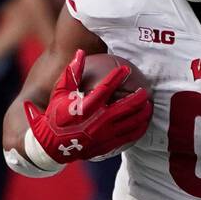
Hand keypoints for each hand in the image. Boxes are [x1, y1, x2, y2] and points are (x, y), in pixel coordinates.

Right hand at [24, 49, 151, 163]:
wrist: (52, 147)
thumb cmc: (55, 117)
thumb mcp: (59, 93)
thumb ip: (72, 73)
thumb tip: (81, 52)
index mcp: (84, 107)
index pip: (105, 88)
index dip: (117, 77)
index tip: (125, 69)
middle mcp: (97, 121)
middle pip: (125, 107)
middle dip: (138, 97)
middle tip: (144, 90)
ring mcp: (104, 135)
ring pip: (131, 122)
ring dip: (142, 112)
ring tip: (148, 105)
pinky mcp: (107, 145)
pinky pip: (129, 136)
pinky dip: (139, 128)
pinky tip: (143, 122)